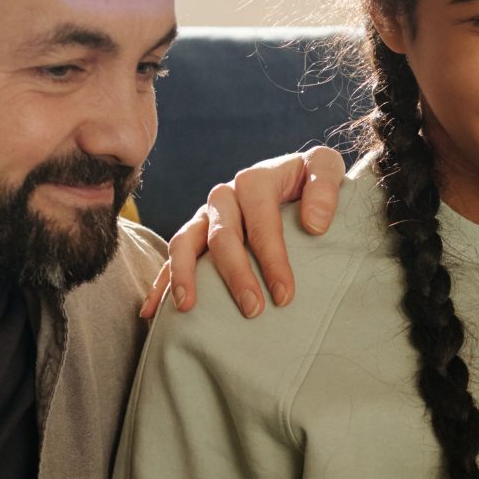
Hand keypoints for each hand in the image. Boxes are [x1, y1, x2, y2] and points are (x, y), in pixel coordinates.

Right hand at [140, 145, 346, 318]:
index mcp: (255, 180)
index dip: (272, 258)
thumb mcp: (325, 167)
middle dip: (236, 275)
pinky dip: (161, 282)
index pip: (261, 221)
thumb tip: (314, 224)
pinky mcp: (196, 234)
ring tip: (188, 307)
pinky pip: (173, 258)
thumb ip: (325, 186)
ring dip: (183, 275)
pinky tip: (153, 311)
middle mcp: (224, 197)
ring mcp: (205, 216)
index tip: (285, 295)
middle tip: (253, 310)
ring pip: (185, 242)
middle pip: (222, 236)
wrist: (292, 179)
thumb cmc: (310, 180)